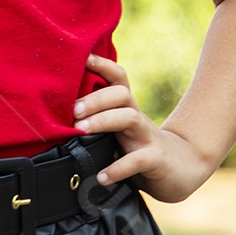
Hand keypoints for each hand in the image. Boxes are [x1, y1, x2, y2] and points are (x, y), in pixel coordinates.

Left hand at [73, 54, 213, 203]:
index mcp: (126, 108)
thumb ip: (96, 123)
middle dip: (95, 99)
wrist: (180, 169)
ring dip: (103, 121)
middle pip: (121, 94)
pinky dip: (118, 168)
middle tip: (73, 111)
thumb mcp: (118, 132)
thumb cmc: (139, 148)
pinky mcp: (155, 159)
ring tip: (82, 131)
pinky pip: (137, 160)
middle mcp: (136, 117)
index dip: (102, 64)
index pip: (117, 78)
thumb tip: (54, 122)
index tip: (82, 58)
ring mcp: (147, 137)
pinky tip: (102, 176)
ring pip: (129, 118)